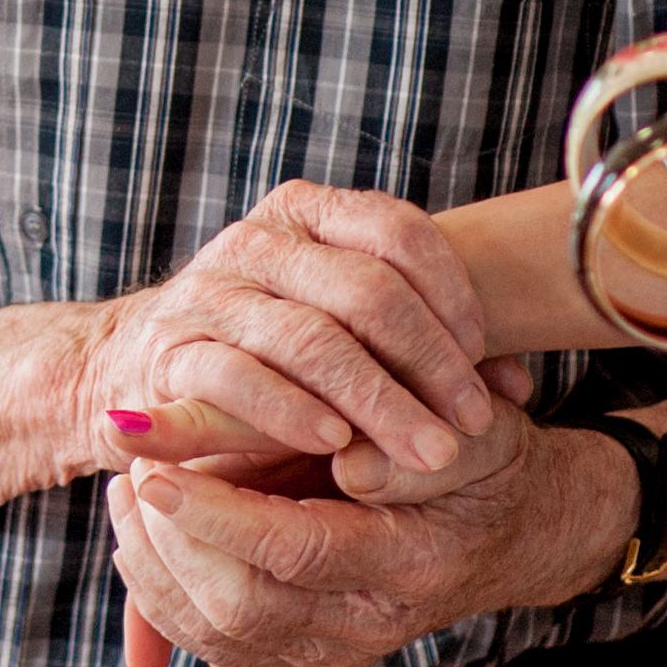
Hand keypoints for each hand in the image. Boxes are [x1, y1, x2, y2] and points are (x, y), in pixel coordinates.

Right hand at [76, 185, 507, 490]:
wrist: (148, 370)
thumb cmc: (273, 354)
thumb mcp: (348, 334)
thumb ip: (425, 349)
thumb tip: (518, 390)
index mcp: (307, 214)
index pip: (397, 231)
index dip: (452, 297)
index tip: (485, 366)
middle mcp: (256, 240)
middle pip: (364, 289)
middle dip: (429, 365)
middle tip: (472, 427)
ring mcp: (210, 292)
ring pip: (310, 337)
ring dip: (378, 401)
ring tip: (427, 453)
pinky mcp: (171, 351)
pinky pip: (237, 375)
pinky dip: (291, 409)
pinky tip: (335, 442)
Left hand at [105, 421, 629, 666]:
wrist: (518, 528)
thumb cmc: (484, 459)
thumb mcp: (472, 430)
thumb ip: (413, 447)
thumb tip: (350, 462)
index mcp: (413, 562)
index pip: (297, 550)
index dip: (216, 513)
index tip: (154, 469)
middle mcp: (372, 622)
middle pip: (243, 608)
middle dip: (168, 544)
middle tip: (130, 473)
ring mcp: (338, 648)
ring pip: (220, 637)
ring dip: (154, 570)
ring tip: (125, 495)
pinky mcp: (308, 655)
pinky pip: (219, 646)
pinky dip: (164, 598)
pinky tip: (140, 537)